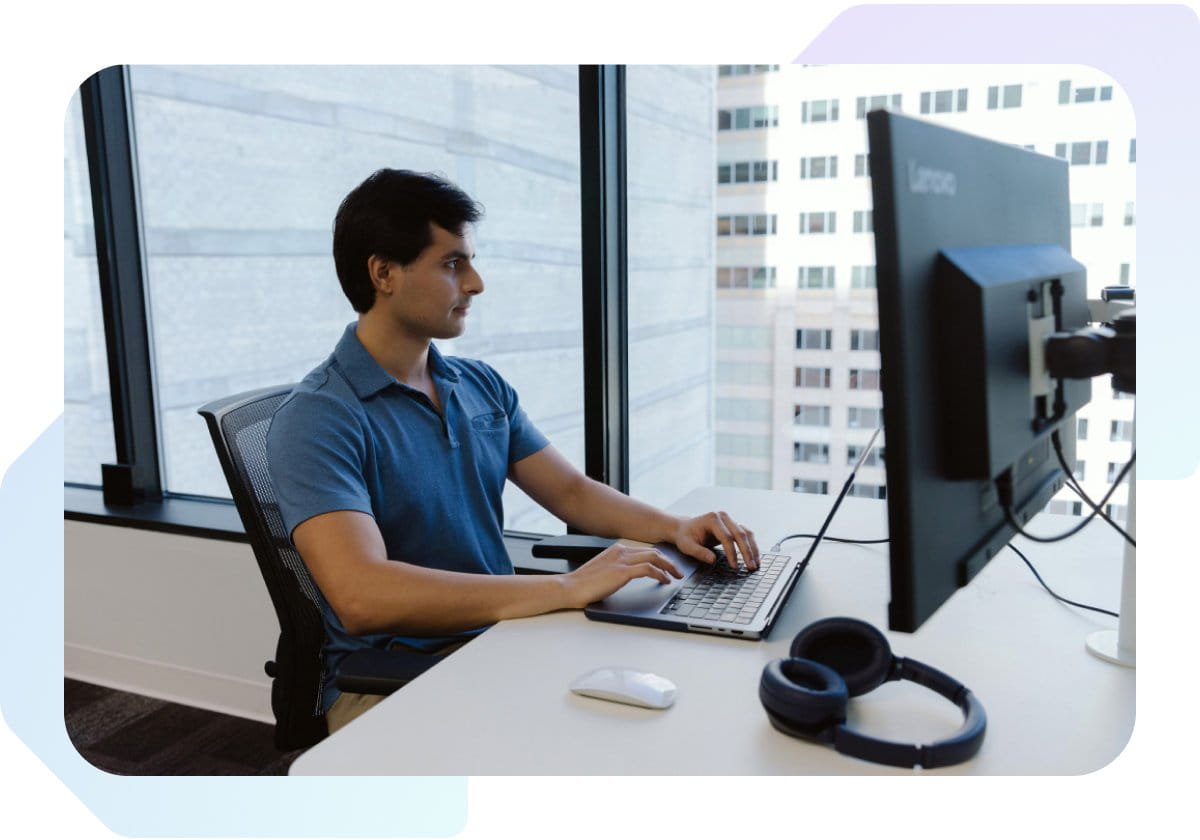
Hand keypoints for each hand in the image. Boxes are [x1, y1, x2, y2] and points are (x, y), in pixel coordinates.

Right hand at [561, 544, 682, 608]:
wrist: (571, 588)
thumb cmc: (584, 584)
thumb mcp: (604, 572)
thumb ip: (617, 569)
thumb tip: (630, 576)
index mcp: (616, 550)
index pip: (645, 550)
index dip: (660, 558)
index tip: (668, 566)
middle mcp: (621, 551)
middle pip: (653, 551)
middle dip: (669, 561)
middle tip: (678, 571)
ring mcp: (622, 560)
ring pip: (654, 557)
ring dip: (669, 566)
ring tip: (676, 576)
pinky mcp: (622, 571)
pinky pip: (648, 569)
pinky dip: (660, 574)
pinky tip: (665, 581)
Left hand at [671, 511, 759, 570]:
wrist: (685, 528)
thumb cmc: (685, 537)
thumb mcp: (686, 546)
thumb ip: (698, 552)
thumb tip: (713, 560)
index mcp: (712, 519)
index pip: (726, 537)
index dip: (732, 553)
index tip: (734, 566)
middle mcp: (723, 517)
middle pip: (740, 534)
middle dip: (747, 552)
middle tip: (751, 567)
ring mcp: (729, 520)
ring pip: (747, 533)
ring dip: (753, 549)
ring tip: (756, 564)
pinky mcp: (733, 525)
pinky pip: (746, 534)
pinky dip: (751, 546)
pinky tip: (754, 557)